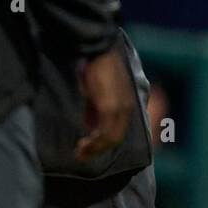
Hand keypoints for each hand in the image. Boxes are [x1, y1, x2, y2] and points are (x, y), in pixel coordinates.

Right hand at [75, 46, 134, 161]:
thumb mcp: (99, 92)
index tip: (89, 149)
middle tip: (82, 155)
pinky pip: (105, 131)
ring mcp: (120, 108)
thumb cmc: (97, 68)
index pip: (119, 131)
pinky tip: (83, 144)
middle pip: (116, 138)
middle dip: (98, 149)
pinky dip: (94, 142)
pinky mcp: (109, 106)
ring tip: (81, 152)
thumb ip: (96, 108)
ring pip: (111, 138)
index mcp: (127, 104)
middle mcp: (127, 108)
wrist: (99, 51)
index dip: (104, 144)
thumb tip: (90, 126)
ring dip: (95, 148)